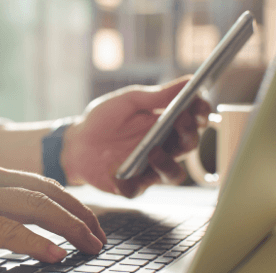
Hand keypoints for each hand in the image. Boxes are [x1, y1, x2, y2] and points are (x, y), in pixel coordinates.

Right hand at [0, 161, 105, 262]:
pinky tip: (55, 254)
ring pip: (36, 207)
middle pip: (48, 193)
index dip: (71, 202)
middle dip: (81, 215)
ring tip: (90, 246)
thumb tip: (12, 223)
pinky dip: (37, 242)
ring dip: (70, 227)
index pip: (41, 183)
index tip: (88, 220)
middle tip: (99, 237)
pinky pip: (8, 230)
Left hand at [62, 76, 210, 197]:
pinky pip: (136, 190)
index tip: (198, 104)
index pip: (193, 121)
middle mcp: (163, 149)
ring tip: (153, 150)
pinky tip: (116, 171)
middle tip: (181, 119)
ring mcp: (148, 169)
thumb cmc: (103, 120)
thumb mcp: (128, 102)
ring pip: (172, 175)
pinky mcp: (130, 186)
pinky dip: (128, 183)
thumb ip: (158, 95)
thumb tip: (189, 80)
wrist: (75, 142)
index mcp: (165, 126)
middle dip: (189, 133)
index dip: (200, 113)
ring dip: (167, 163)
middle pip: (188, 146)